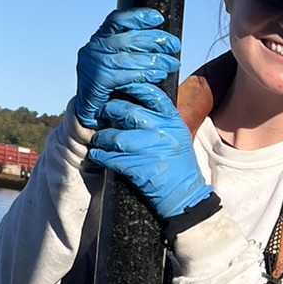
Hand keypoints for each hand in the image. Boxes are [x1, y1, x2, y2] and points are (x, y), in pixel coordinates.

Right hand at [74, 9, 180, 128]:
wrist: (91, 113)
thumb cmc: (110, 86)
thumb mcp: (117, 63)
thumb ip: (131, 50)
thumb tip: (161, 40)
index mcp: (98, 40)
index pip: (116, 20)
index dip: (137, 16)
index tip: (158, 18)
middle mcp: (92, 49)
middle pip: (127, 38)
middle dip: (154, 40)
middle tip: (175, 45)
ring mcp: (92, 65)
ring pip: (129, 58)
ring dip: (155, 60)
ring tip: (172, 63)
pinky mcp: (97, 82)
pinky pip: (126, 75)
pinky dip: (145, 74)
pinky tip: (159, 74)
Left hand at [86, 82, 211, 222]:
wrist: (185, 196)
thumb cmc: (179, 164)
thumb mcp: (177, 134)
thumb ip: (160, 118)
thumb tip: (132, 99)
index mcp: (172, 121)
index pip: (151, 94)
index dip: (132, 87)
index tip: (118, 86)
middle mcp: (163, 132)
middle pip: (127, 112)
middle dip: (108, 111)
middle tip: (99, 113)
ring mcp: (151, 150)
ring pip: (116, 136)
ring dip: (101, 138)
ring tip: (97, 139)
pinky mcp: (140, 169)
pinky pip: (112, 158)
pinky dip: (101, 156)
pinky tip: (97, 155)